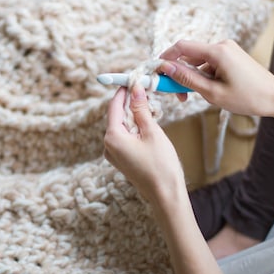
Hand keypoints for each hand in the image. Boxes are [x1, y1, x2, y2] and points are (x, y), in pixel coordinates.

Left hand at [103, 85, 184, 201]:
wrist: (166, 195)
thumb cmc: (161, 165)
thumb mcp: (152, 132)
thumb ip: (141, 109)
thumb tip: (136, 89)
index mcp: (112, 137)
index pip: (114, 106)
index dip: (124, 90)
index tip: (134, 78)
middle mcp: (108, 146)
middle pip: (117, 115)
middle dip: (131, 102)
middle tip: (146, 90)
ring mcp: (114, 154)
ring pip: (122, 126)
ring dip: (135, 115)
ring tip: (152, 107)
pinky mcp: (122, 160)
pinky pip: (125, 137)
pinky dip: (136, 128)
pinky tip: (149, 124)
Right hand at [159, 40, 273, 116]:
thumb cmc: (248, 97)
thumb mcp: (213, 92)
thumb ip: (187, 79)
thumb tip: (167, 68)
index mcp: (217, 51)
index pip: (182, 47)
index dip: (166, 58)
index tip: (157, 72)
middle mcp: (222, 45)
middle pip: (189, 55)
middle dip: (180, 73)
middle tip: (178, 95)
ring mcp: (228, 50)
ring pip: (199, 61)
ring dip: (192, 77)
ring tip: (197, 97)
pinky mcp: (231, 56)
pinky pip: (210, 64)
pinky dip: (204, 76)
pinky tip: (210, 91)